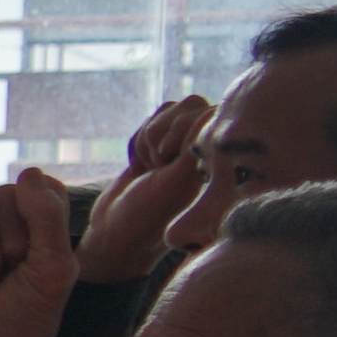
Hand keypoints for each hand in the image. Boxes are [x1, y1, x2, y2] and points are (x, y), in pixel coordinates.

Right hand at [0, 169, 84, 336]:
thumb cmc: (24, 322)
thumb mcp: (54, 269)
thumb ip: (48, 217)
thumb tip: (28, 170)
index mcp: (40, 227)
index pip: (43, 188)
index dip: (41, 218)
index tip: (40, 257)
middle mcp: (3, 226)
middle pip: (7, 195)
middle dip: (12, 242)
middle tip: (10, 278)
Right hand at [79, 95, 221, 280]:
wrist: (115, 232)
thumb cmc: (147, 214)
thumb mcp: (176, 180)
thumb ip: (194, 145)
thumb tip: (212, 112)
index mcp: (222, 159)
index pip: (212, 113)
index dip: (184, 130)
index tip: (168, 163)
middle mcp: (208, 149)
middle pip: (191, 104)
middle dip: (164, 133)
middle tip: (158, 166)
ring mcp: (185, 145)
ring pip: (170, 108)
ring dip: (150, 136)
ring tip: (150, 167)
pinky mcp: (162, 144)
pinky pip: (152, 119)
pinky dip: (139, 140)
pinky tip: (141, 165)